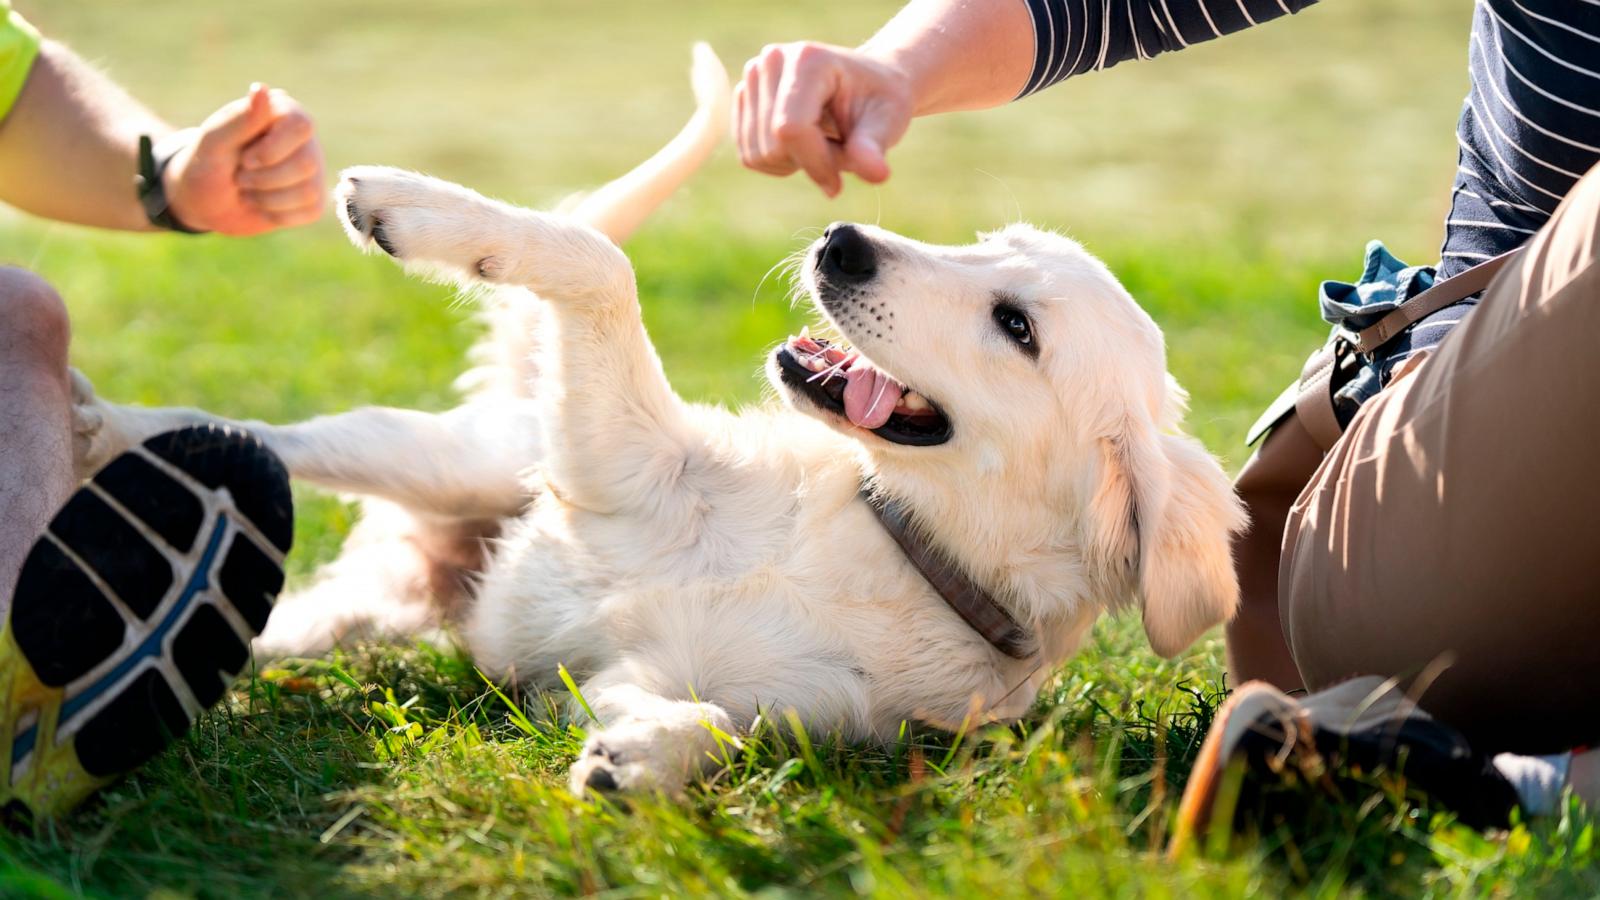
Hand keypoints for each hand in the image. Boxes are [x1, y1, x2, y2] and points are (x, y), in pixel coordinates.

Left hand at [164, 84, 324, 235]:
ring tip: (247, 190)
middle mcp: (304, 138)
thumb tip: (261, 89)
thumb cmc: (206, 163)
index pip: (300, 126)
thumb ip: (241, 118)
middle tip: (239, 177)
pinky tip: (261, 204)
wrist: (204, 200)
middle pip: (307, 163)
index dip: (273, 150)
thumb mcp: (215, 141)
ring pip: (309, 190)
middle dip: (265, 179)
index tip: (245, 160)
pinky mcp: (313, 197)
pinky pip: (311, 210)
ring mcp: (313, 169)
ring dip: (267, 199)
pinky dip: (278, 214)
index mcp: (282, 113)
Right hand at [735, 42, 912, 196]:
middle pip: (772, 145)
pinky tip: (803, 144)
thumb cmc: (879, 100)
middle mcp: (772, 61)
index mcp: (808, 60)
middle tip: (840, 151)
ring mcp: (753, 77)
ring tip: (823, 143)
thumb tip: (877, 175)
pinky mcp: (743, 98)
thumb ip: (874, 148)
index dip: (815, 165)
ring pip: (757, 154)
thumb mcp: (887, 122)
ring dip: (794, 163)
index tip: (838, 185)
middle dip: (808, 163)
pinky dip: (778, 162)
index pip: (791, 129)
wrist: (866, 83)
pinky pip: (749, 155)